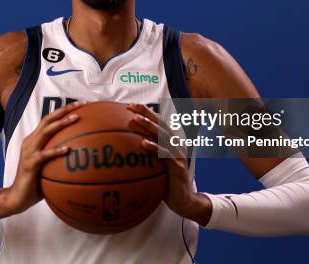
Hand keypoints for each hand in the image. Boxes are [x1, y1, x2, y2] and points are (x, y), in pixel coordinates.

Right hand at [4, 101, 83, 214]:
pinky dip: (56, 151)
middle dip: (64, 109)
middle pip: (48, 119)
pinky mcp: (30, 164)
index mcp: (34, 140)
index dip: (63, 110)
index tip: (81, 105)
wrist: (17, 197)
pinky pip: (44, 155)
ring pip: (46, 132)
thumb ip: (60, 158)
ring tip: (76, 118)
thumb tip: (82, 155)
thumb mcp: (49, 166)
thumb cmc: (36, 183)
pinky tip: (67, 150)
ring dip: (61, 123)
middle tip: (81, 104)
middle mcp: (31, 142)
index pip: (49, 120)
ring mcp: (29, 152)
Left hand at [127, 103, 211, 222]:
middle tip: (131, 106)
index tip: (130, 105)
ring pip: (163, 136)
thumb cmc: (166, 184)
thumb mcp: (155, 167)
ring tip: (135, 119)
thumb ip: (145, 157)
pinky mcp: (178, 167)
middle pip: (160, 124)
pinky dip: (155, 148)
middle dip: (146, 113)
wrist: (184, 201)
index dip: (146, 112)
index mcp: (170, 143)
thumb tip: (124, 151)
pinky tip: (144, 143)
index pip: (157, 123)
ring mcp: (177, 155)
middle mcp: (175, 145)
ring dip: (149, 126)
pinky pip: (166, 155)